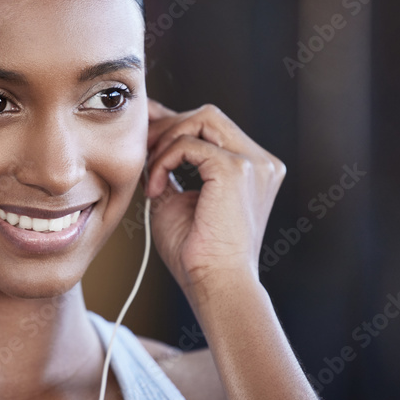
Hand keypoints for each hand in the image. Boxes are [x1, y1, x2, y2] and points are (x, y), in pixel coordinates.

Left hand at [143, 99, 285, 289]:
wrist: (215, 284)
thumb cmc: (196, 254)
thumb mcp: (175, 200)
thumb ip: (168, 168)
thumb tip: (146, 142)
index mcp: (252, 169)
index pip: (212, 128)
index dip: (174, 124)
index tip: (142, 133)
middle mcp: (260, 161)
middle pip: (207, 116)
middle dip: (167, 126)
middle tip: (140, 152)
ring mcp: (253, 162)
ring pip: (201, 119)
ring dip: (166, 141)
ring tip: (149, 174)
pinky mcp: (235, 169)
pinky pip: (189, 143)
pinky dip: (164, 161)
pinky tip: (155, 189)